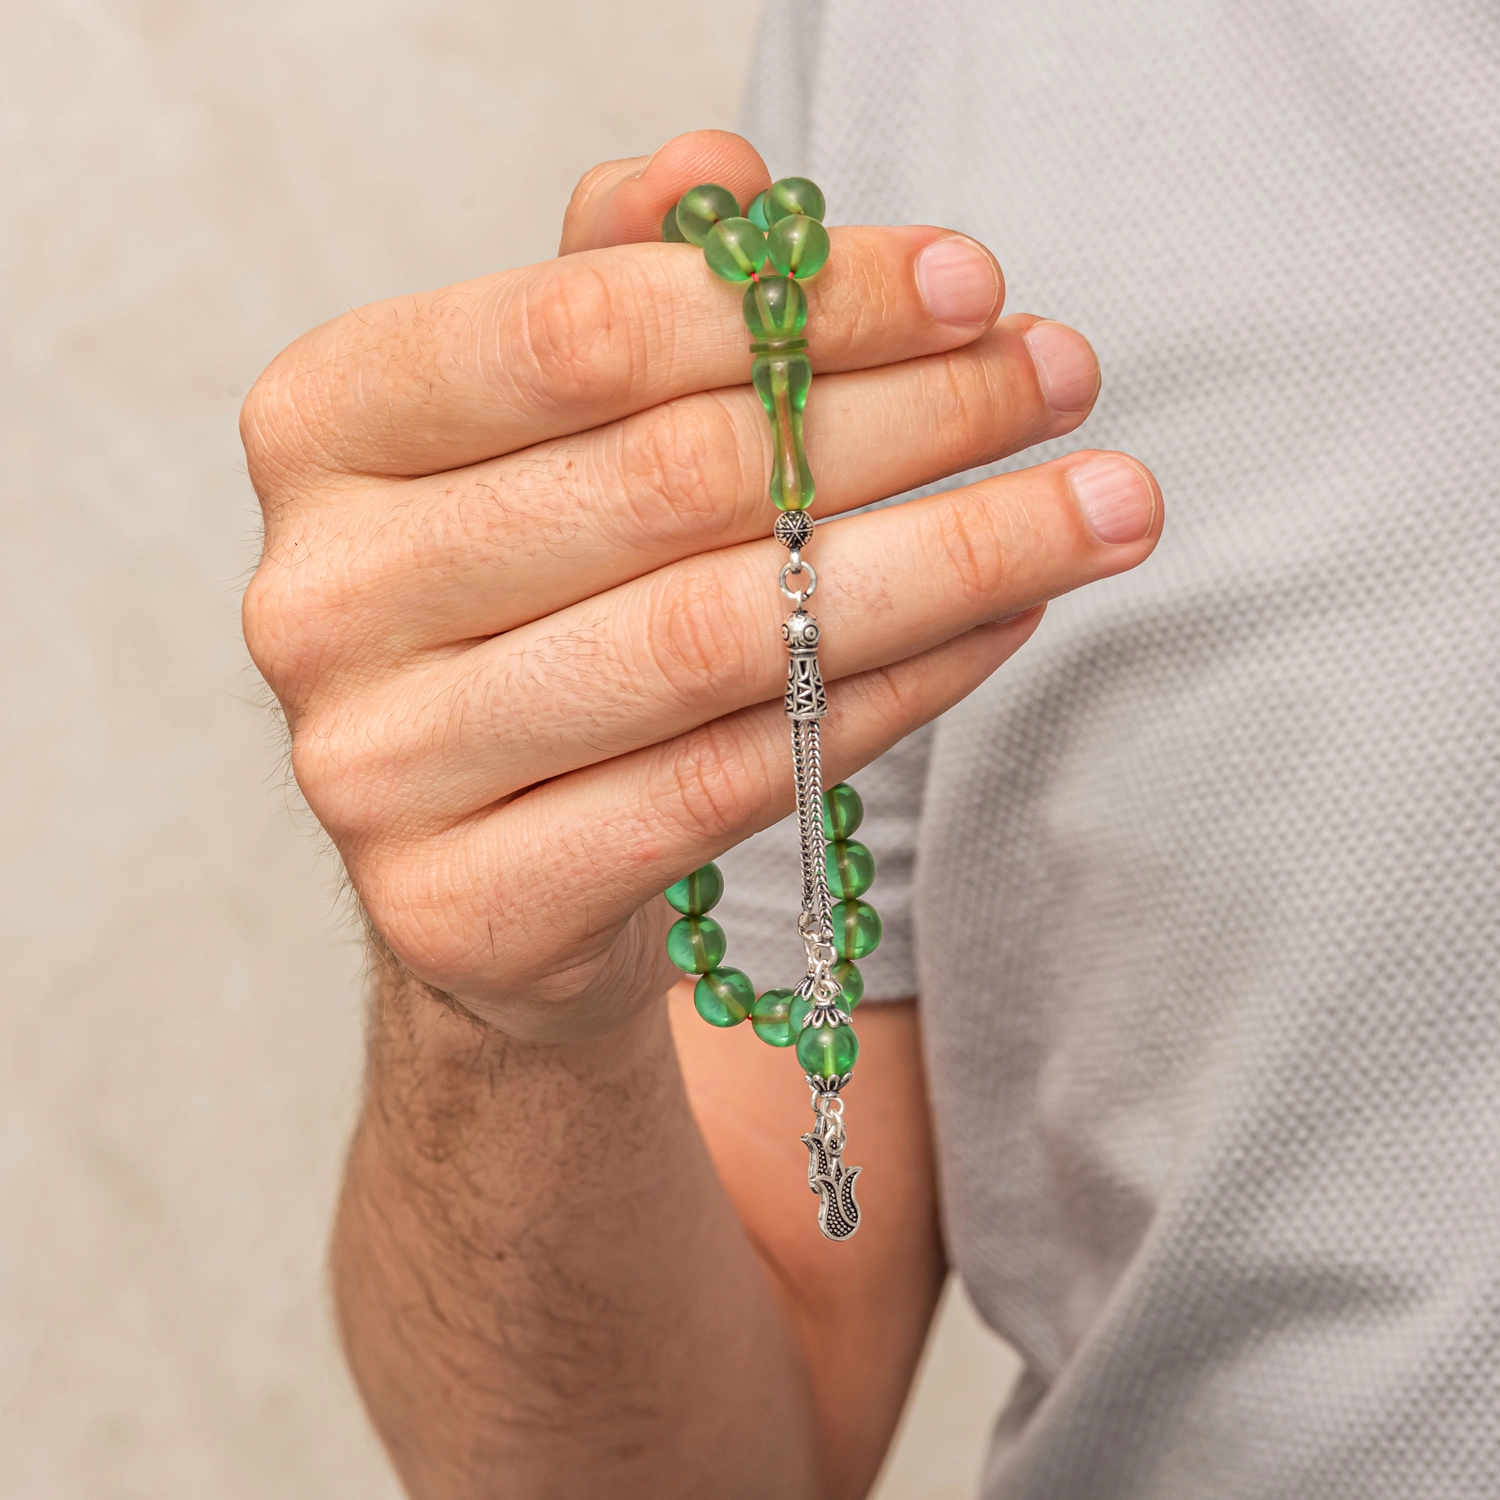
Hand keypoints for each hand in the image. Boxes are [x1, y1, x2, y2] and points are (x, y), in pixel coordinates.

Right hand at [241, 130, 1159, 1042]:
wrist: (490, 864)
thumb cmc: (537, 609)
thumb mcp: (552, 433)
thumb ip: (612, 293)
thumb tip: (720, 167)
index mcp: (322, 430)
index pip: (579, 330)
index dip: (798, 301)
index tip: (974, 287)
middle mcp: (320, 595)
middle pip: (669, 483)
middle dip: (906, 420)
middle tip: (1065, 382)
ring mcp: (376, 766)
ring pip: (714, 642)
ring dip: (944, 562)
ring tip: (1097, 509)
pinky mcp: (468, 900)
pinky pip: (728, 780)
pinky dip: (892, 696)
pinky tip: (1000, 626)